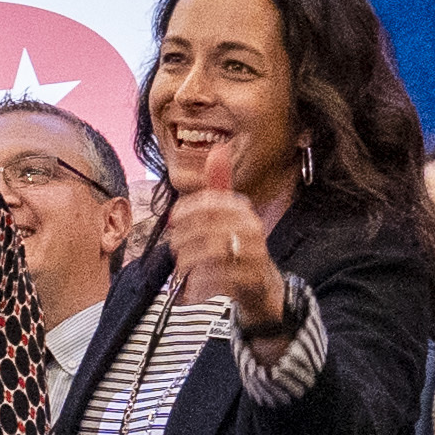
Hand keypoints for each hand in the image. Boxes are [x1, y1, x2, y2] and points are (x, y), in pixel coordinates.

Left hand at [165, 183, 285, 325]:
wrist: (262, 285)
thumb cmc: (238, 246)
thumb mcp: (231, 214)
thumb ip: (220, 187)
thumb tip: (217, 149)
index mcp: (244, 210)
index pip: (212, 202)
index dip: (187, 209)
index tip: (172, 219)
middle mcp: (252, 228)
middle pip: (208, 227)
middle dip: (184, 237)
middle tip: (173, 246)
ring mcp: (254, 253)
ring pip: (211, 251)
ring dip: (189, 258)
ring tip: (181, 263)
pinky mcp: (251, 277)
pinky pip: (218, 275)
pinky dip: (201, 278)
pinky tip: (194, 280)